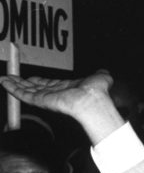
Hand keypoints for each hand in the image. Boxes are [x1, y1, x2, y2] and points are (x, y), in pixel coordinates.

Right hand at [0, 70, 124, 142]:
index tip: (29, 78)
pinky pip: (24, 95)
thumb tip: (104, 71)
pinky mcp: (41, 101)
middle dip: (22, 83)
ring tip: (3, 79)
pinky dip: (13, 89)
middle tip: (10, 77)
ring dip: (13, 85)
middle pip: (35, 88)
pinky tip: (4, 82)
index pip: (49, 85)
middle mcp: (56, 94)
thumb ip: (100, 74)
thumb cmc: (98, 91)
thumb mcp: (101, 78)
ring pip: (26, 91)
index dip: (38, 81)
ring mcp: (47, 98)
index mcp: (67, 88)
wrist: (93, 100)